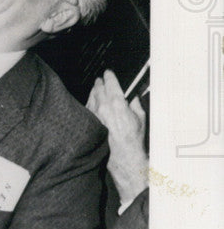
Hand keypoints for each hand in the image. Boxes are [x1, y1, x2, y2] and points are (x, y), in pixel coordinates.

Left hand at [86, 70, 147, 203]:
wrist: (122, 155)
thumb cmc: (133, 138)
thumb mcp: (141, 118)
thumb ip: (135, 103)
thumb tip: (133, 95)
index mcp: (117, 103)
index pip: (110, 82)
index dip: (109, 75)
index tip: (108, 72)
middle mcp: (103, 106)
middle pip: (98, 87)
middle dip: (100, 82)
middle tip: (101, 79)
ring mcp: (94, 114)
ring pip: (91, 95)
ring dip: (94, 90)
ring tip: (96, 87)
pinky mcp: (89, 121)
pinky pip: (88, 106)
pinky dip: (90, 101)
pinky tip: (92, 101)